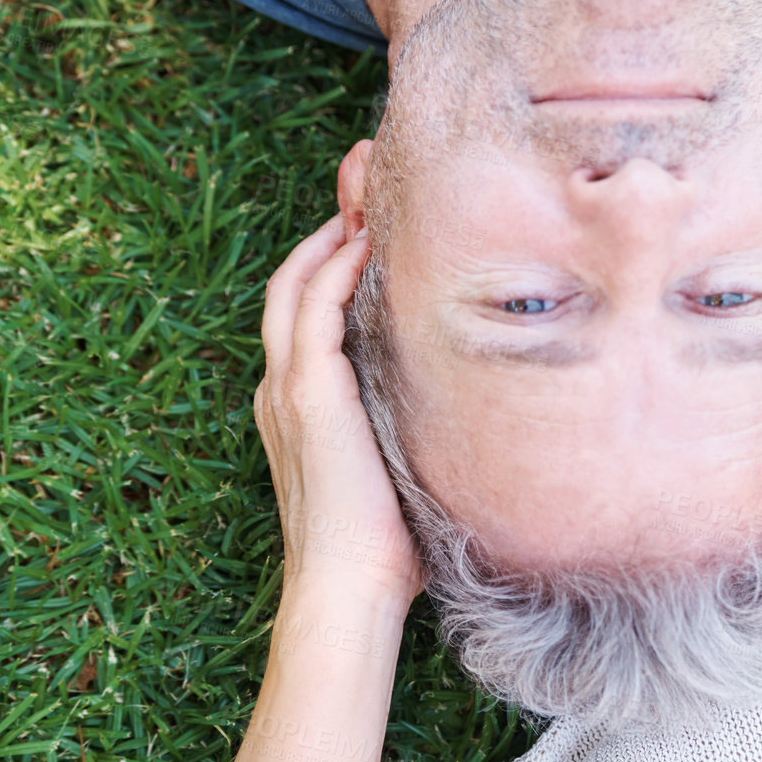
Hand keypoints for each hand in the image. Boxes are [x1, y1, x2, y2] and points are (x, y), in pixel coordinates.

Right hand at [255, 214, 423, 604]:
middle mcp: (284, 387)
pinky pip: (314, 308)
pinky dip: (336, 267)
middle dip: (330, 224)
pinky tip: (370, 237)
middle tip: (364, 175)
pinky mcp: (307, 392)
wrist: (352, 586)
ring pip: (297, 282)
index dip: (337, 261)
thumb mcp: (402, 465)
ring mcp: (288, 387)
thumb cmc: (388, 545)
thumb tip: (478, 410)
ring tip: (366, 184)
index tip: (377, 223)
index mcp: (300, 404)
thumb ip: (417, 426)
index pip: (311, 312)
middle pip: (295, 281)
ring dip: (331, 228)